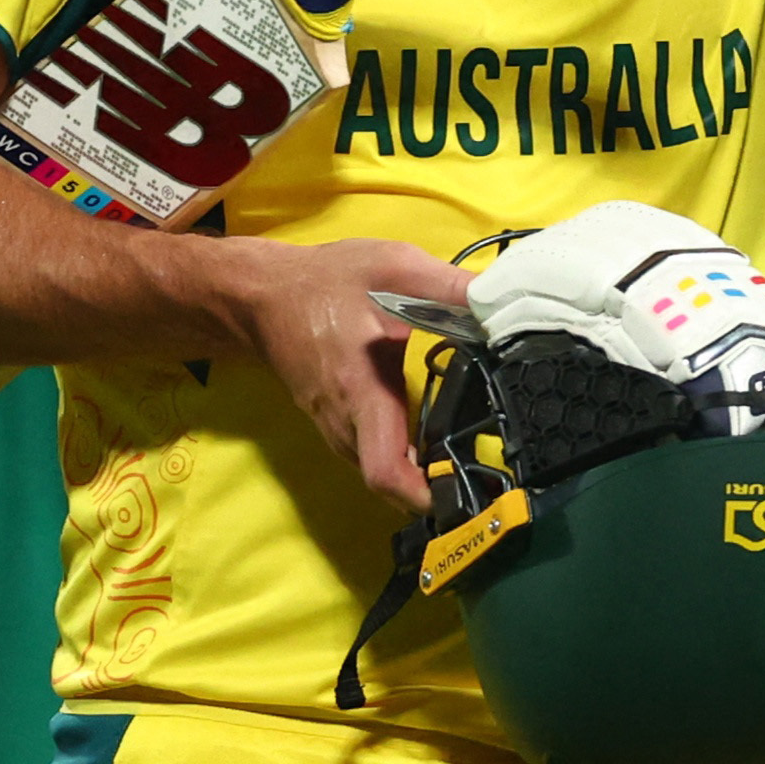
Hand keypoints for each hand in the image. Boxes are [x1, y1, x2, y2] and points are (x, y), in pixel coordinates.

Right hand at [206, 237, 465, 510]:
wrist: (260, 294)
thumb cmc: (326, 281)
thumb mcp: (395, 266)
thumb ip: (451, 288)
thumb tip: (504, 305)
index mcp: (360, 391)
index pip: (384, 471)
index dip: (422, 497)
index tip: (463, 496)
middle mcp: (343, 420)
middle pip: (386, 483)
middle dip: (432, 491)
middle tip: (485, 484)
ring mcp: (332, 425)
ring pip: (375, 470)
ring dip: (415, 477)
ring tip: (467, 466)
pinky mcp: (331, 420)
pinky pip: (366, 452)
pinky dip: (398, 457)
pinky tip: (432, 439)